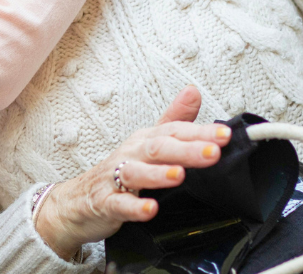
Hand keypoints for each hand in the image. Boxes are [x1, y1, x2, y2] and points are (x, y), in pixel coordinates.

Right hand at [33, 86, 230, 260]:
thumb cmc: (118, 170)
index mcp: (144, 140)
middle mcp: (130, 155)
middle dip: (186, 150)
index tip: (225, 135)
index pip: (174, 131)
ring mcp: (115, 179)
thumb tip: (194, 91)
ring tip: (180, 176)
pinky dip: (134, 207)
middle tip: (212, 153)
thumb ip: (173, 119)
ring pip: (135, 173)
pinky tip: (150, 209)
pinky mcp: (105, 203)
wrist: (77, 201)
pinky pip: (119, 204)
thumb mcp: (147, 142)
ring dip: (157, 174)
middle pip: (157, 148)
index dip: (200, 132)